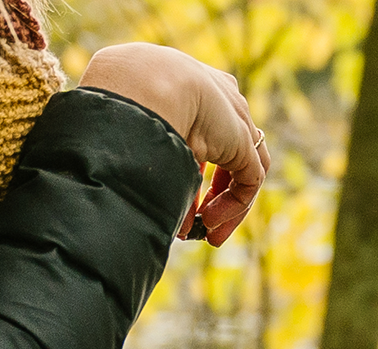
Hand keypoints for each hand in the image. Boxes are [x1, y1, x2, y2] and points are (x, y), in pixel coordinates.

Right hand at [79, 44, 269, 245]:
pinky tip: (210, 222)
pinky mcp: (244, 139)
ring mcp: (235, 118)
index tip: (178, 205)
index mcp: (193, 89)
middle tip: (197, 228)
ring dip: (226, 207)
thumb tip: (150, 201)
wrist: (142, 87)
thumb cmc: (128, 108)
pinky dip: (233, 207)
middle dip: (210, 198)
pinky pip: (249, 181)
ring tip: (208, 233)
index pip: (203, 138)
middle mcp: (219, 100)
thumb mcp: (141, 137)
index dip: (191, 176)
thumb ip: (152, 166)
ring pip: (243, 170)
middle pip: (225, 157)